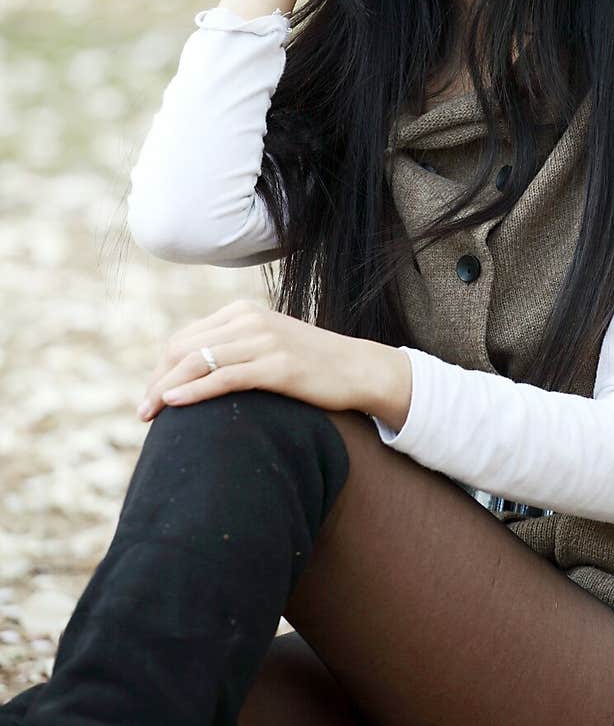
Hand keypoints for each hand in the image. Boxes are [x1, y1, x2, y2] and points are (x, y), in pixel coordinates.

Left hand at [136, 298, 368, 421]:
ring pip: (197, 361)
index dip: (161, 368)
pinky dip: (193, 391)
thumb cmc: (312, 365)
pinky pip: (224, 377)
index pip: (185, 338)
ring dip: (166, 389)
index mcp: (243, 312)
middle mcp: (249, 320)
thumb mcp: (269, 345)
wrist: (359, 369)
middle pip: (184, 348)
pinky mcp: (277, 366)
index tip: (152, 396)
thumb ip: (236, 349)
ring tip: (149, 413)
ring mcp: (264, 341)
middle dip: (157, 380)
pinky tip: (174, 404)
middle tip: (143, 411)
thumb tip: (196, 374)